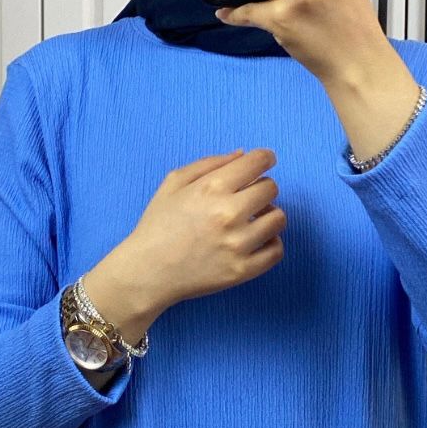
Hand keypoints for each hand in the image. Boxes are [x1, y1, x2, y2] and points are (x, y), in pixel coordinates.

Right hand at [113, 148, 286, 311]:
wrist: (148, 272)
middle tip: (249, 198)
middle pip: (270, 189)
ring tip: (252, 221)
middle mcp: (228, 214)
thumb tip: (244, 155)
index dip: (265, 159)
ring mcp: (237, 244)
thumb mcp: (174, 183)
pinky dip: (271, 243)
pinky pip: (276, 250)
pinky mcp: (242, 270)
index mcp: (211, 188)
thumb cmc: (158, 225)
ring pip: (278, 219)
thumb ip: (210, 164)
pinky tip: (256, 242)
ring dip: (268, 216)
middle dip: (262, 188)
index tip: (265, 162)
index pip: (258, 162)